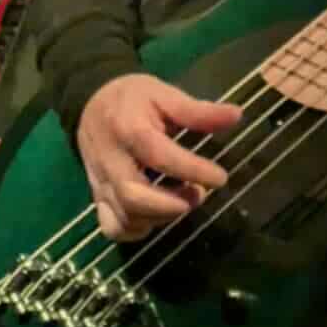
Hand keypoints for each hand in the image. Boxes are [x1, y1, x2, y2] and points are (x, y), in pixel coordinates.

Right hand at [77, 73, 236, 241]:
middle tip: (198, 195)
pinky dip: (136, 231)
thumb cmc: (133, 98)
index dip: (192, 170)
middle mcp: (111, 161)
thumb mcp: (165, 94)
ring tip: (184, 202)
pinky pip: (111, 226)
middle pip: (133, 195)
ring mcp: (101, 182)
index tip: (220, 177)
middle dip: (170, 204)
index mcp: (129, 130)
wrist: (90, 101)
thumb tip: (237, 115)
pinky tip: (157, 217)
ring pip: (124, 216)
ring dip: (159, 218)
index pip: (159, 156)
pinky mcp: (97, 196)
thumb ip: (199, 111)